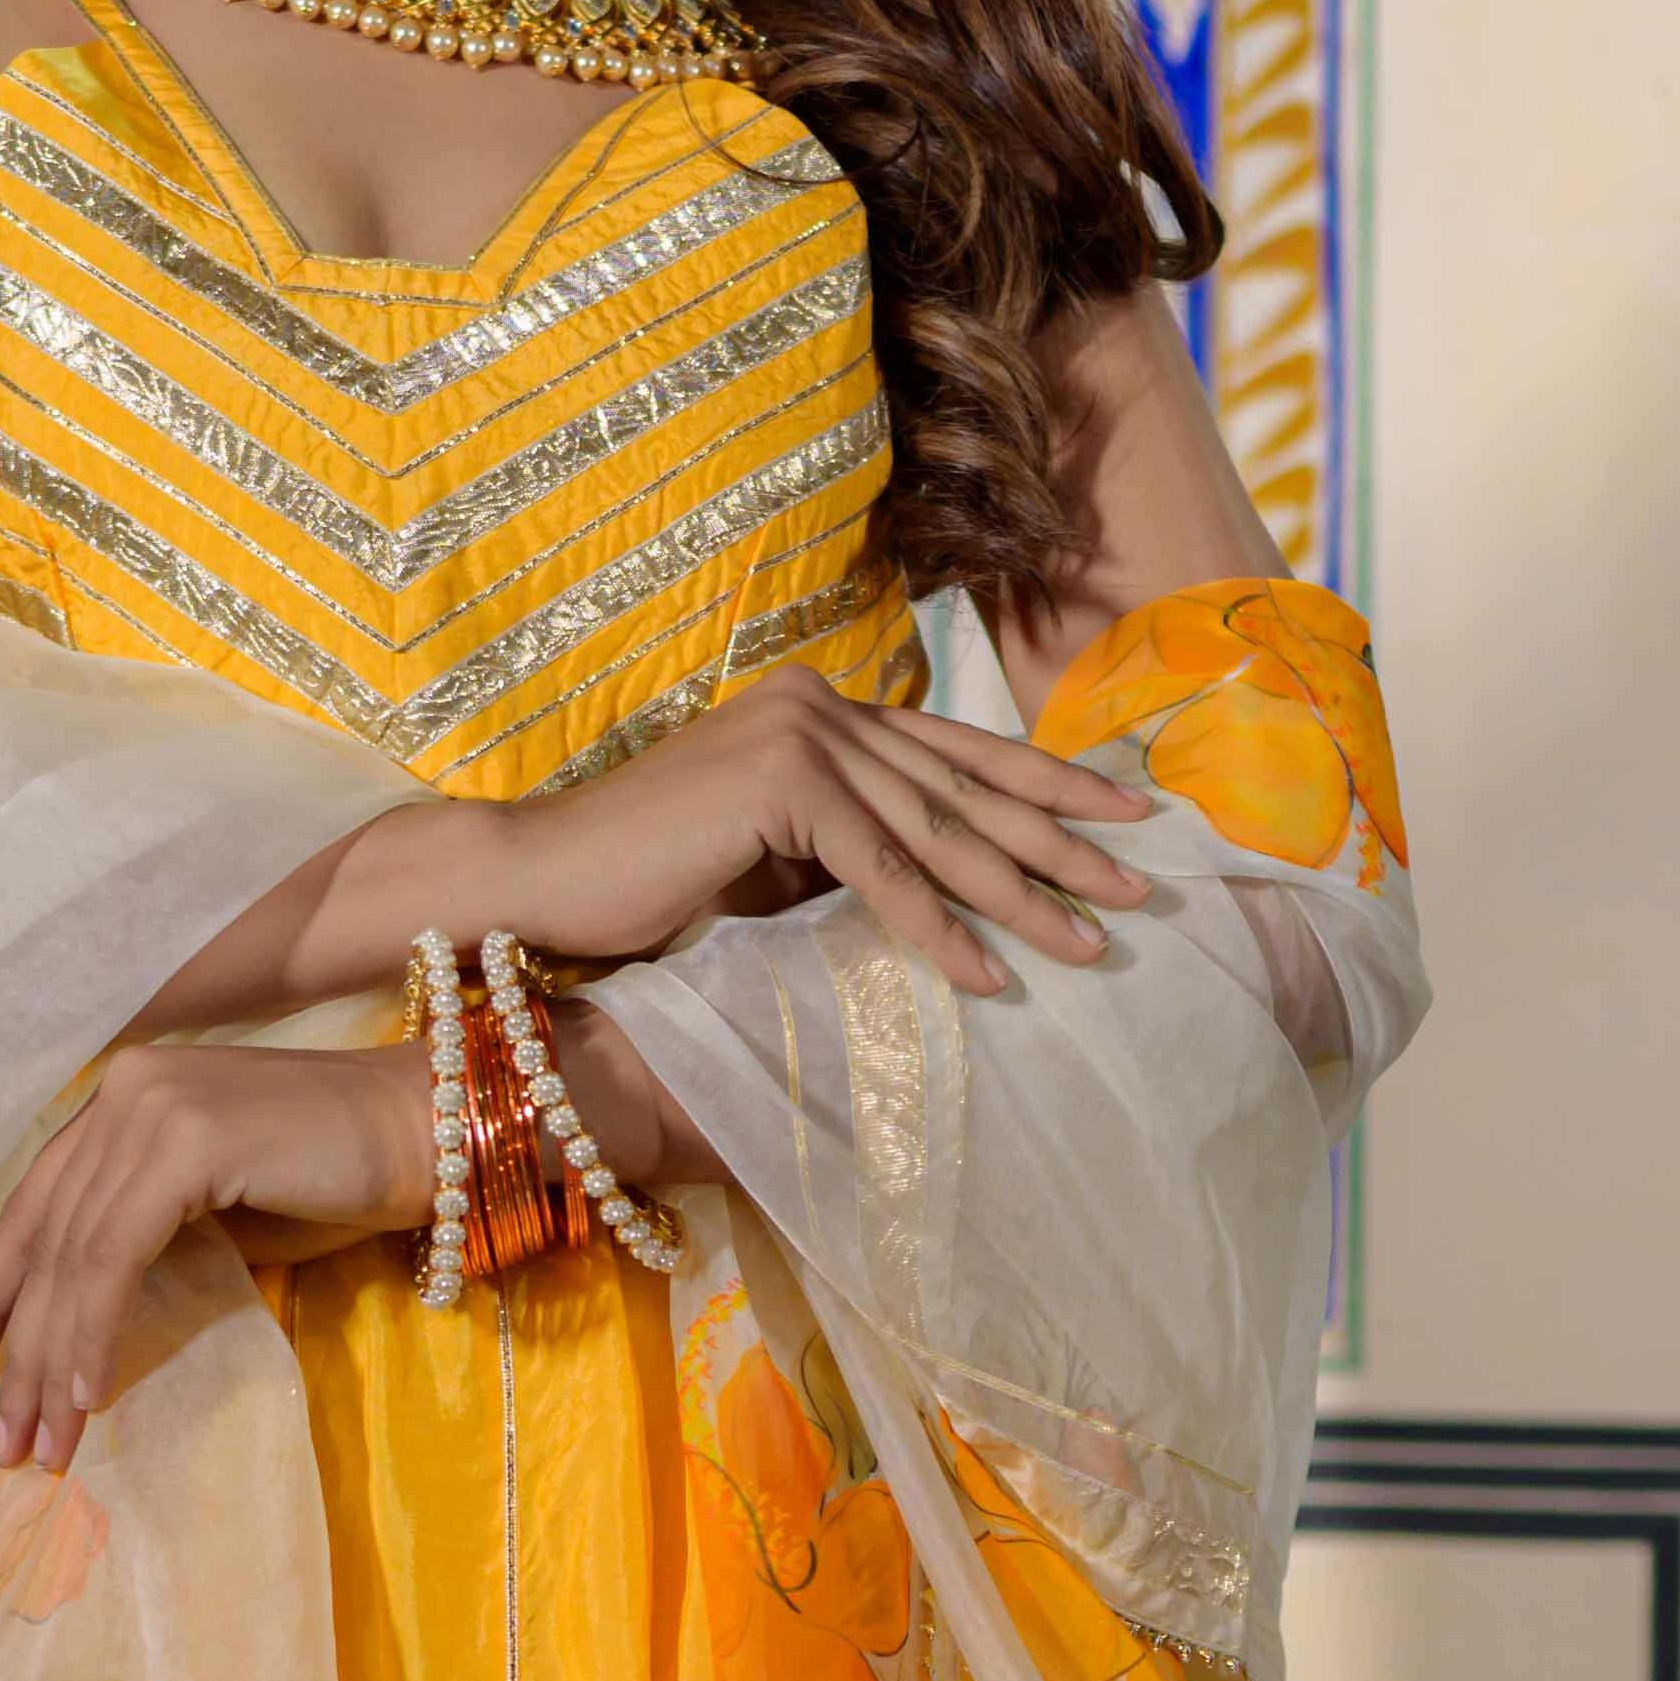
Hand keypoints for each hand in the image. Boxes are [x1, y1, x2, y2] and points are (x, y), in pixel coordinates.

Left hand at [0, 1039, 428, 1471]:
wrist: (428, 1135)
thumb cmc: (335, 1183)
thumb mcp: (212, 1212)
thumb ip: (138, 1239)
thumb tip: (65, 1332)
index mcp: (121, 1100)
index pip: (33, 1209)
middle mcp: (123, 1091)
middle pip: (44, 1239)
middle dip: (19, 1351)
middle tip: (2, 1442)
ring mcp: (150, 1105)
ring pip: (72, 1255)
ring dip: (52, 1361)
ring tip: (45, 1443)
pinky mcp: (186, 1138)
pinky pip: (115, 1255)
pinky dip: (95, 1330)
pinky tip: (88, 1393)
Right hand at [467, 665, 1150, 998]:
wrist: (542, 877)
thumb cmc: (651, 881)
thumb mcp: (778, 855)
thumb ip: (854, 847)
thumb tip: (949, 887)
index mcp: (826, 708)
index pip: (960, 749)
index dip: (1048, 785)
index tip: (1126, 821)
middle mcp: (821, 704)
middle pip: (967, 787)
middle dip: (1060, 846)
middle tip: (1137, 892)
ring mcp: (801, 734)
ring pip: (939, 831)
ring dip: (1020, 899)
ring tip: (1088, 947)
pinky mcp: (780, 784)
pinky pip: (882, 870)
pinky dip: (938, 929)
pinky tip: (987, 976)